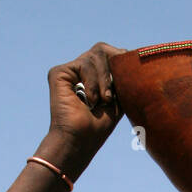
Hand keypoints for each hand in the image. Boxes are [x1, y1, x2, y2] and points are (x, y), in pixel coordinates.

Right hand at [46, 42, 127, 164]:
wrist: (80, 142)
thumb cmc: (98, 128)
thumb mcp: (118, 100)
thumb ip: (123, 79)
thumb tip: (132, 59)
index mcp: (93, 77)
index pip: (110, 56)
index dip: (121, 61)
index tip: (129, 78)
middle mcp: (79, 71)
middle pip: (102, 50)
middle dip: (114, 66)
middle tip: (114, 91)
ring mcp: (69, 71)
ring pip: (95, 56)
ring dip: (104, 80)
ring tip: (102, 101)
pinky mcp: (58, 72)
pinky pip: (84, 63)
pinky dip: (92, 82)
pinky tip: (90, 99)